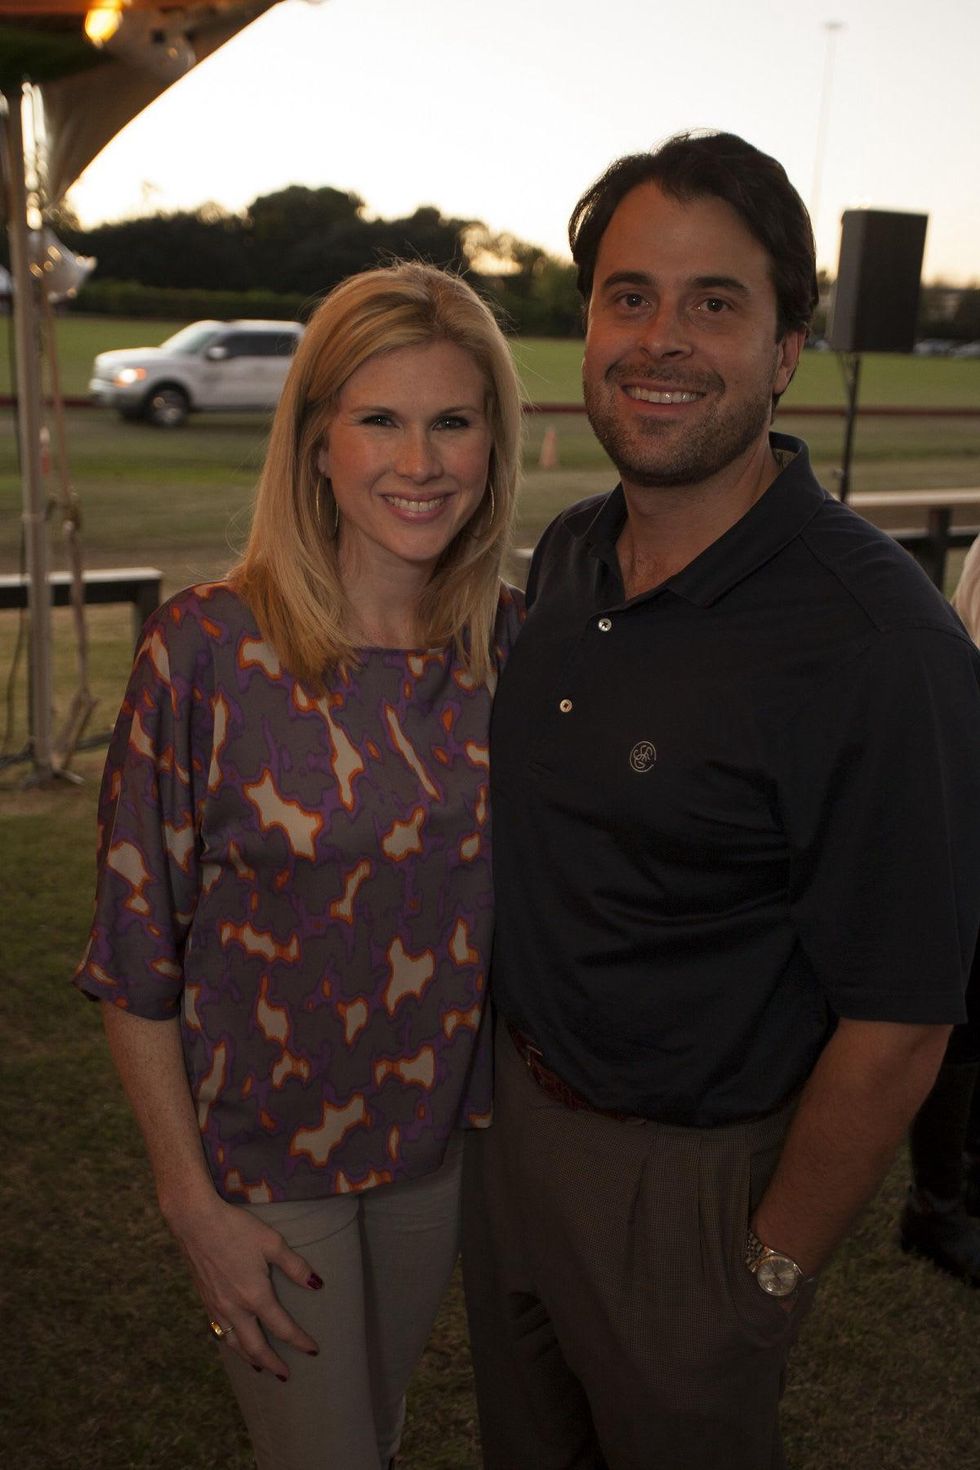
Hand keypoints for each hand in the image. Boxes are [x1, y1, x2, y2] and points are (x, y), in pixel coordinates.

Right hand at [165, 1192, 322, 1378]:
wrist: (195, 1222)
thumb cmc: (237, 1229)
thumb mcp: (272, 1243)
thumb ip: (295, 1266)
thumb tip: (317, 1285)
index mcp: (255, 1296)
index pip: (282, 1328)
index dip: (299, 1341)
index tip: (313, 1350)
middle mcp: (235, 1308)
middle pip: (255, 1347)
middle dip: (272, 1363)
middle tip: (285, 1376)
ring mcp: (217, 1307)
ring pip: (234, 1344)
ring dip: (249, 1358)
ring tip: (259, 1367)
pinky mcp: (205, 1301)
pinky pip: (220, 1332)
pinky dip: (231, 1344)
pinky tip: (234, 1341)